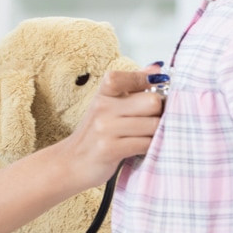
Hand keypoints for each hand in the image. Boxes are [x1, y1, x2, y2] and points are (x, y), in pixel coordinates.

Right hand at [58, 69, 162, 191]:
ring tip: (146, 136)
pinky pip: (146, 144)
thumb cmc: (95, 135)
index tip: (157, 85)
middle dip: (159, 113)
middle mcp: (103, 107)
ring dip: (157, 133)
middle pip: (152, 102)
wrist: (72, 163)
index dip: (147, 80)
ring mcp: (105, 128)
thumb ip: (132, 86)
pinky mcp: (110, 149)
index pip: (129, 77)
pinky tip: (142, 148)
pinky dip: (151, 147)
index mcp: (104, 93)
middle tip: (153, 120)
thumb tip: (157, 68)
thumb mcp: (109, 106)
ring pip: (154, 125)